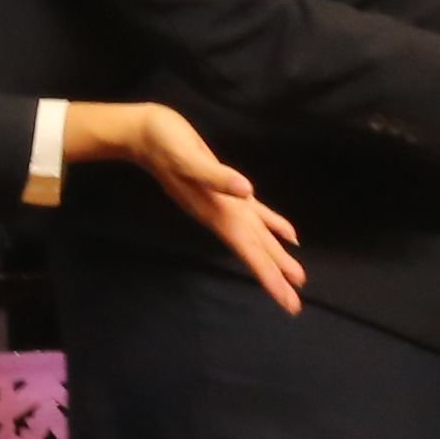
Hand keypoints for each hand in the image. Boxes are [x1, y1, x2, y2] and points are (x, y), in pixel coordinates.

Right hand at [64, 101, 305, 313]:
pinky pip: (252, 213)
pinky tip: (286, 233)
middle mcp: (221, 213)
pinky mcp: (223, 187)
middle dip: (275, 276)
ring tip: (296, 276)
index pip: (248, 250)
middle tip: (295, 305)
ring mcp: (222, 202)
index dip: (269, 275)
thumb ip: (216, 176)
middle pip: (254, 251)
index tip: (287, 302)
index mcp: (217, 211)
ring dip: (275, 255)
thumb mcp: (188, 158)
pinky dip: (271, 224)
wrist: (143, 133)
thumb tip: (247, 192)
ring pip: (255, 236)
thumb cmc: (164, 143)